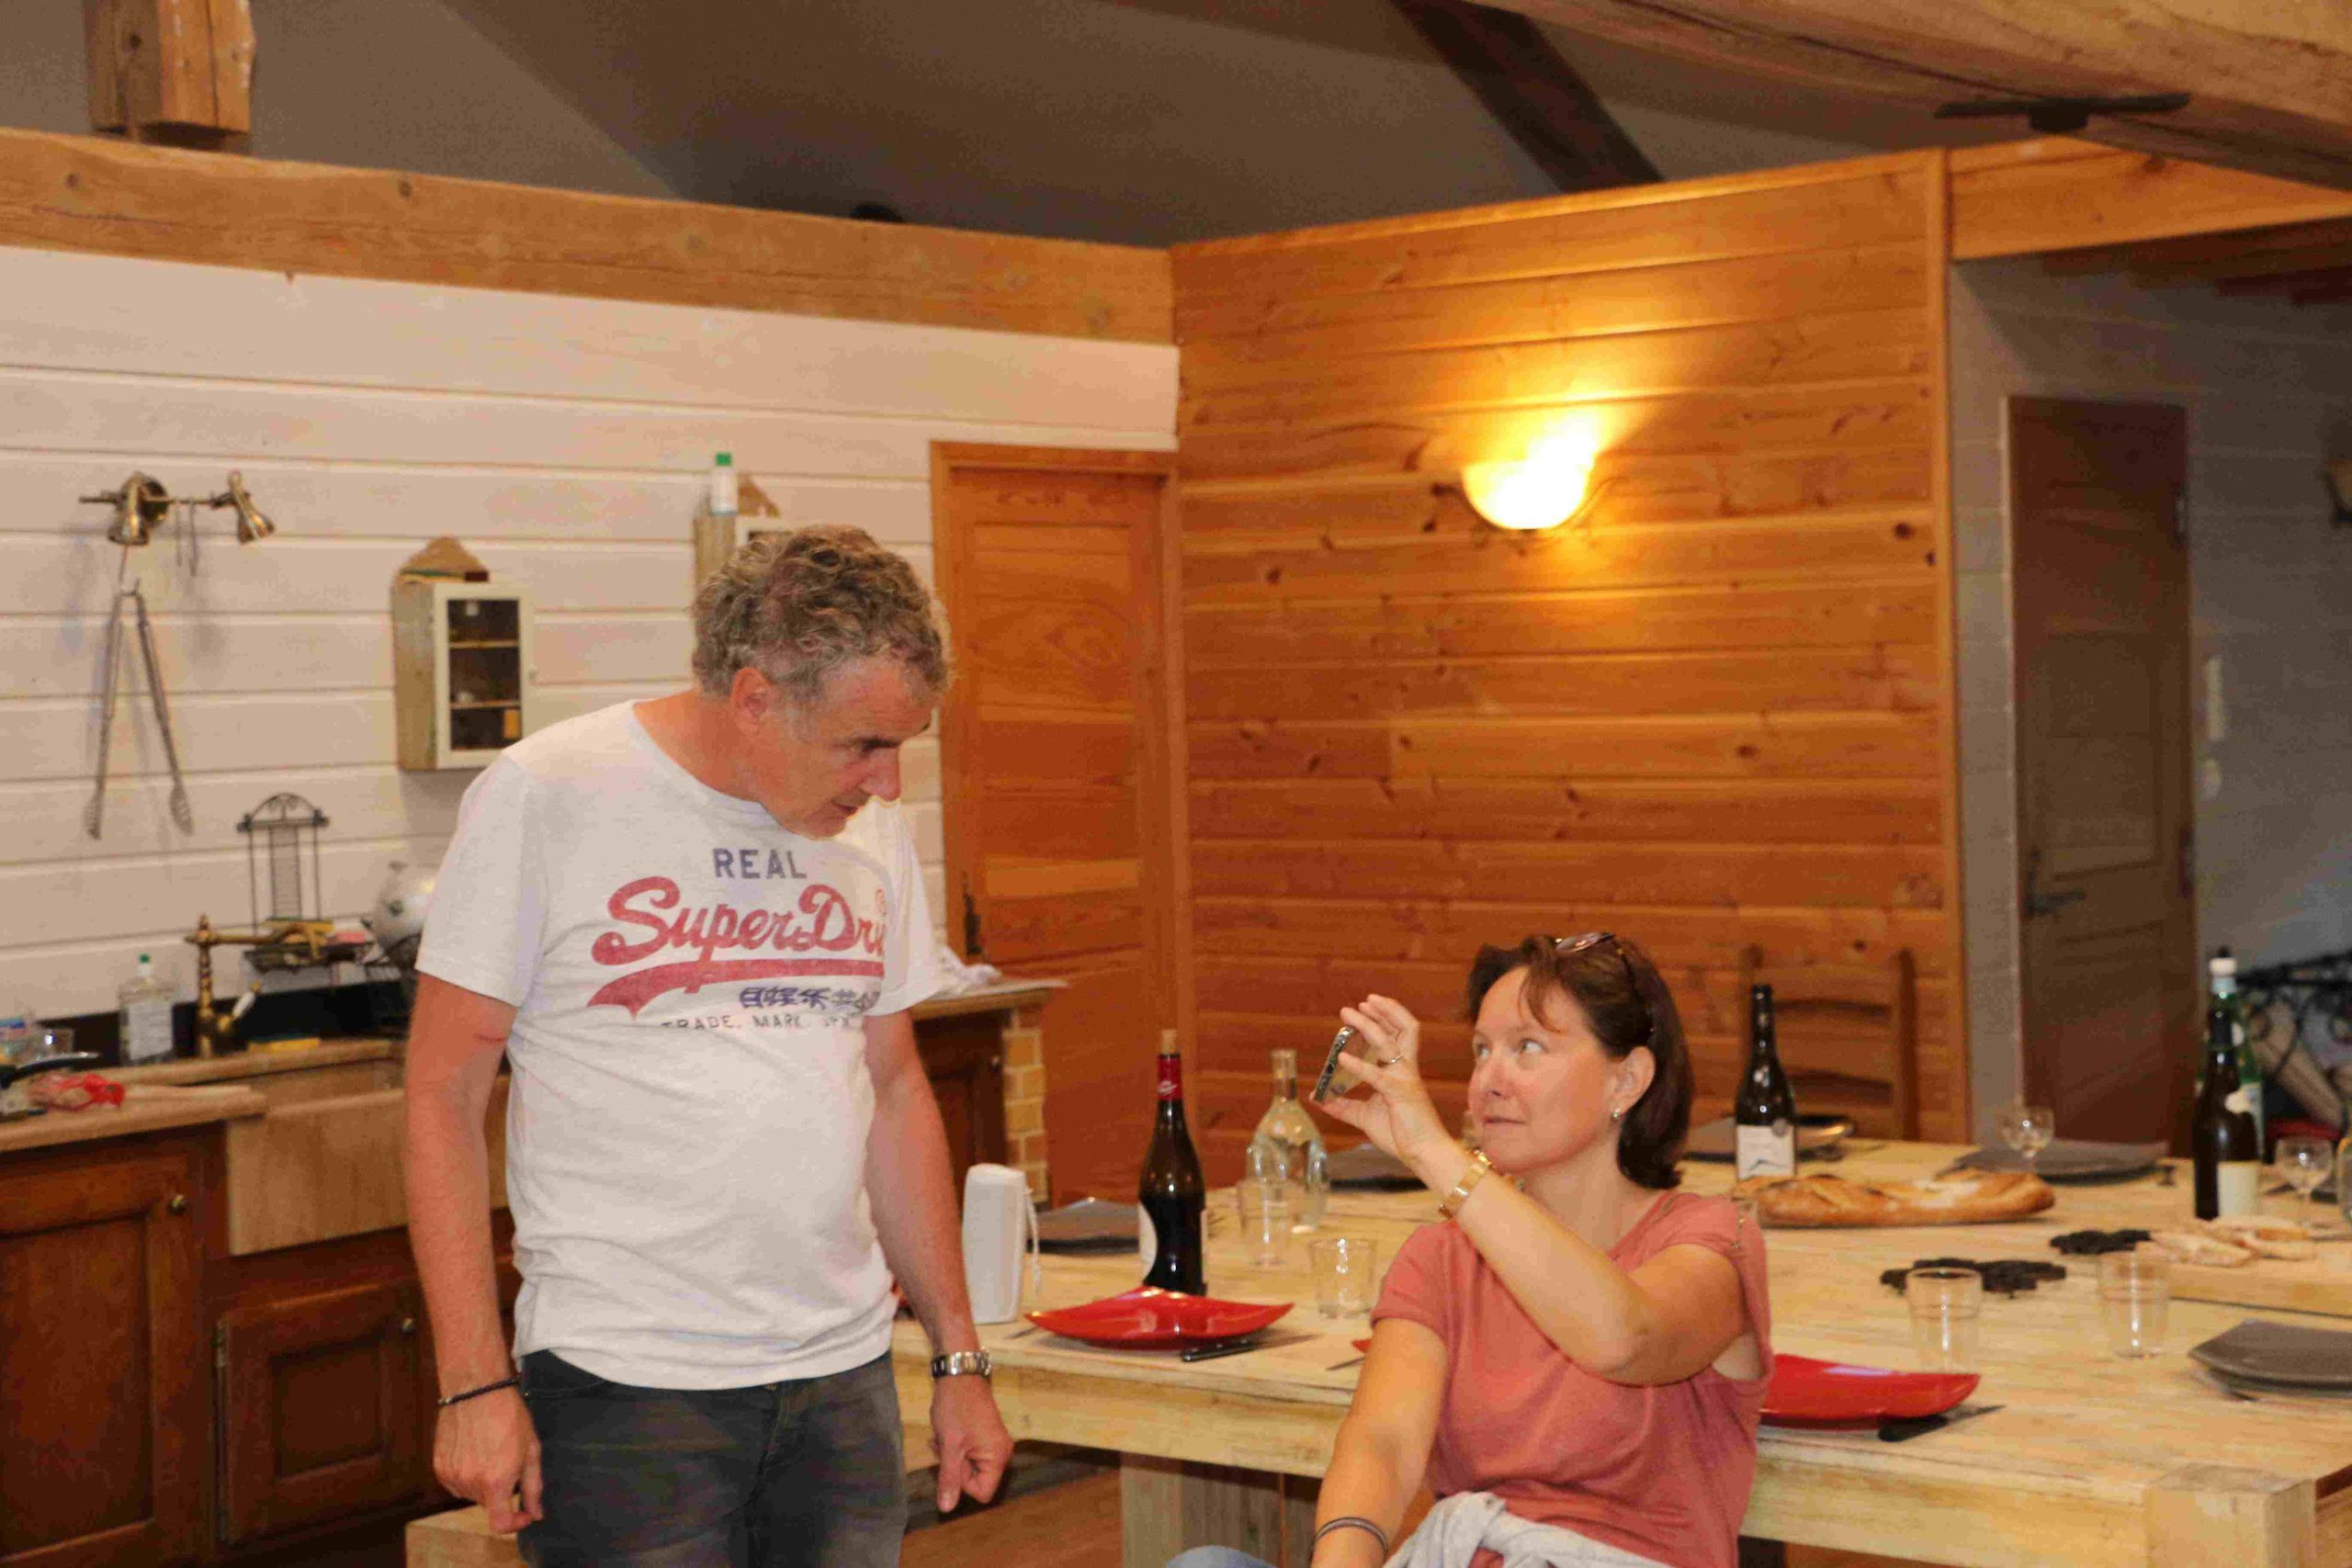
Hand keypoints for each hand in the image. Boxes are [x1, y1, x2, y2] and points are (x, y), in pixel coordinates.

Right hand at [433, 1386, 541, 1532]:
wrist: (475, 1388)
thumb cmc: (508, 1415)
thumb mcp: (531, 1449)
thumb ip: (534, 1486)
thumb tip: (536, 1513)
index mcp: (497, 1481)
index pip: (500, 1523)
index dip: (515, 1523)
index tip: (524, 1512)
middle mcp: (471, 1483)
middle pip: (489, 1503)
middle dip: (502, 1490)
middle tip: (509, 1460)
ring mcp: (451, 1476)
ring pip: (472, 1493)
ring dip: (483, 1482)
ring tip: (490, 1451)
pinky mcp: (439, 1467)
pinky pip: (456, 1482)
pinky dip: (467, 1474)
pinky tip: (474, 1450)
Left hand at [930, 1372, 1011, 1511]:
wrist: (959, 1373)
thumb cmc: (956, 1407)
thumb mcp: (949, 1447)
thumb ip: (949, 1479)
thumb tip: (946, 1508)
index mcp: (998, 1457)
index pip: (982, 1493)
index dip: (962, 1483)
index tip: (953, 1460)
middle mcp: (1001, 1452)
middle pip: (976, 1480)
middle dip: (954, 1467)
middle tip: (944, 1446)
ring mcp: (994, 1443)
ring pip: (969, 1466)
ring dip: (951, 1456)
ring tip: (944, 1436)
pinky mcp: (986, 1435)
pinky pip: (970, 1453)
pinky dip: (955, 1447)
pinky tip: (947, 1432)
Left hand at [1311, 995, 1452, 1170]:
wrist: (1424, 1154)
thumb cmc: (1401, 1134)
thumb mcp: (1364, 1116)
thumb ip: (1343, 1106)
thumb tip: (1317, 1097)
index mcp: (1401, 1071)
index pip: (1396, 1035)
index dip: (1382, 1018)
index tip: (1362, 1008)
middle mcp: (1406, 1069)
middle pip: (1402, 1029)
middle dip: (1383, 1011)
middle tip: (1359, 1003)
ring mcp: (1404, 1079)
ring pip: (1390, 1042)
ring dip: (1369, 1025)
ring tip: (1350, 1013)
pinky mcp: (1400, 1093)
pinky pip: (1376, 1075)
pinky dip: (1358, 1064)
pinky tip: (1342, 1057)